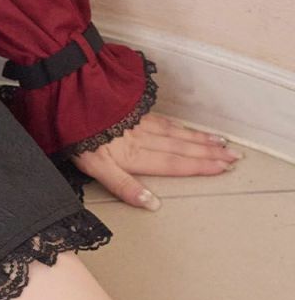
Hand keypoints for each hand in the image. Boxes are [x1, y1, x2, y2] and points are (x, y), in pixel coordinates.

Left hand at [68, 111, 243, 208]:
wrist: (65, 96)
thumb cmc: (77, 136)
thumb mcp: (96, 168)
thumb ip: (124, 186)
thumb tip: (153, 204)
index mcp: (135, 155)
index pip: (174, 163)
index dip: (199, 166)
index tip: (223, 167)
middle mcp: (141, 138)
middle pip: (181, 147)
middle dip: (209, 152)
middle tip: (234, 155)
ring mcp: (137, 122)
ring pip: (175, 132)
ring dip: (199, 138)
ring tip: (220, 141)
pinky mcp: (129, 109)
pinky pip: (162, 119)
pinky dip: (179, 125)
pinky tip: (185, 127)